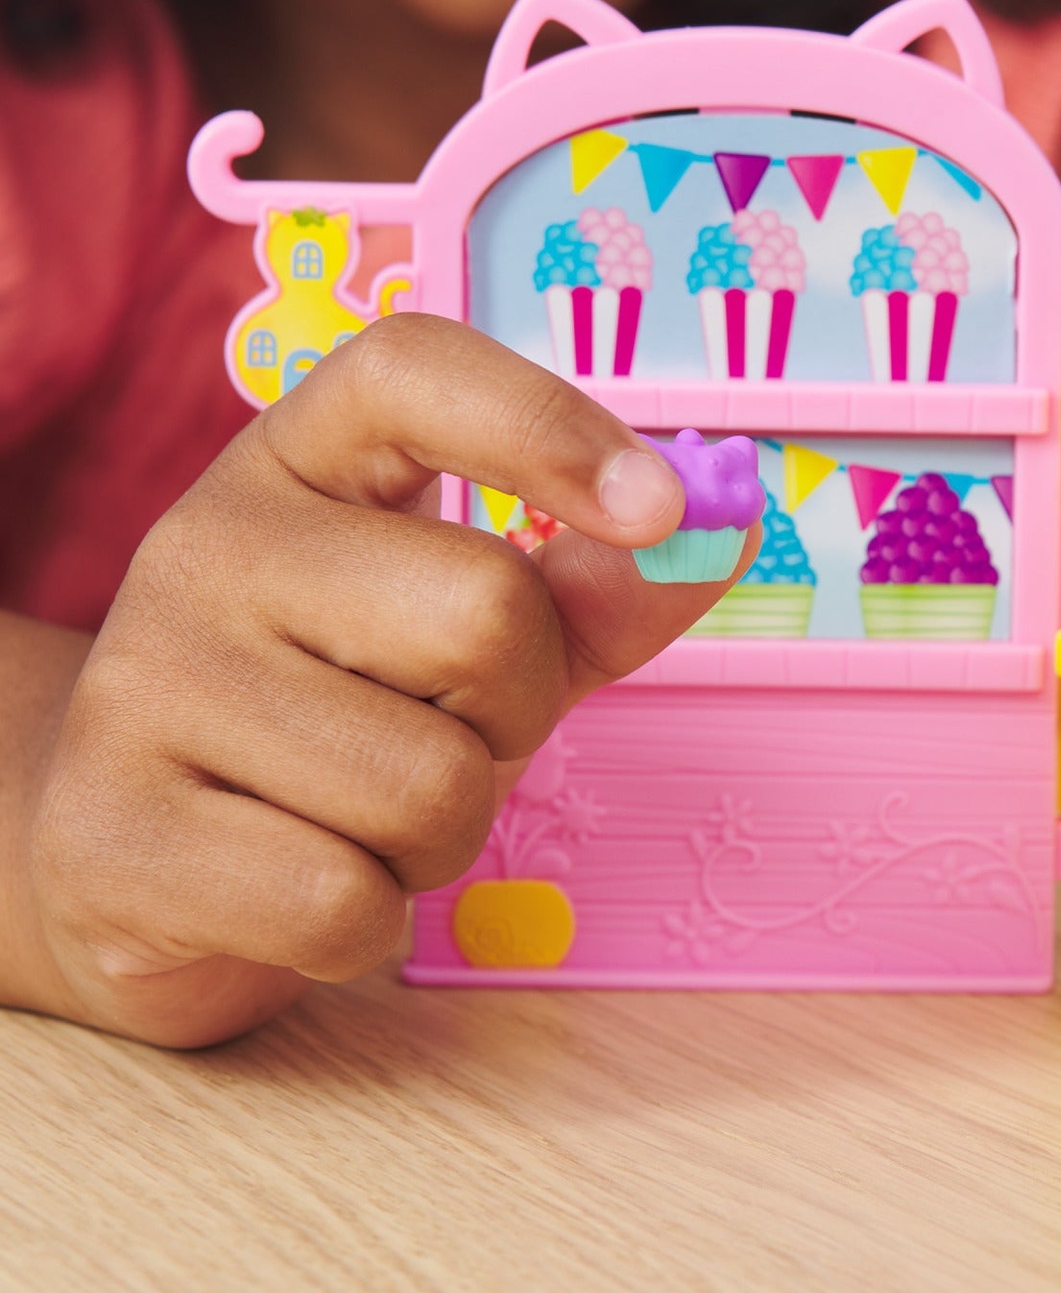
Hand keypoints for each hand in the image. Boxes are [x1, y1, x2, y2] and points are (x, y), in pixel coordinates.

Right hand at [5, 315, 751, 1045]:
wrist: (148, 850)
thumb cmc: (350, 711)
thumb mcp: (478, 630)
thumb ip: (595, 586)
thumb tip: (717, 531)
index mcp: (299, 458)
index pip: (411, 371)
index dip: (549, 424)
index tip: (658, 505)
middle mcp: (201, 542)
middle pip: (483, 614)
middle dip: (514, 711)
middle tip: (443, 729)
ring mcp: (142, 683)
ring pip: (428, 785)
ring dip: (446, 834)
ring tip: (365, 811)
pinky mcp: (111, 835)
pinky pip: (341, 902)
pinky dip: (369, 921)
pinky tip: (307, 878)